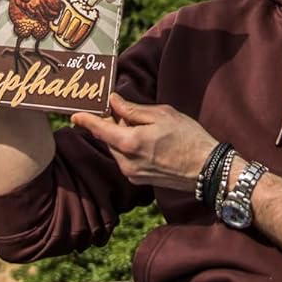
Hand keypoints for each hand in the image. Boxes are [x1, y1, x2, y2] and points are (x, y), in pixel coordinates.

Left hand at [71, 93, 217, 192]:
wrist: (207, 169)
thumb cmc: (188, 137)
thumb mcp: (161, 114)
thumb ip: (133, 109)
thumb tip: (113, 101)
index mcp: (129, 142)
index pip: (99, 129)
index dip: (85, 120)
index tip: (74, 114)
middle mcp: (126, 162)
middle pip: (108, 138)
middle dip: (109, 123)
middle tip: (118, 108)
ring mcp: (132, 174)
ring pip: (117, 149)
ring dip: (120, 135)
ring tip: (138, 123)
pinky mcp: (140, 180)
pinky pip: (126, 159)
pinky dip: (128, 147)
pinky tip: (145, 139)